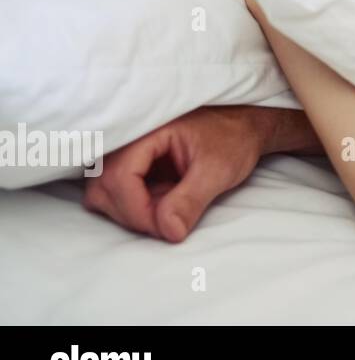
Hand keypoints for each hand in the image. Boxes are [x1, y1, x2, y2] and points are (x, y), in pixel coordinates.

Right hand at [82, 106, 273, 242]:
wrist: (245, 127)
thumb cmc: (234, 138)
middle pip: (103, 187)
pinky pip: (118, 194)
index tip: (166, 228)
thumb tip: (168, 232)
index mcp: (149, 130)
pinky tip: (166, 202)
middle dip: (132, 213)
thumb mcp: (219, 169)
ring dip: (133, 211)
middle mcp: (130, 139)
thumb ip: (190, 200)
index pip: (118, 177)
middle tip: (169, 221)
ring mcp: (129, 153)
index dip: (136, 210)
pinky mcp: (134, 166)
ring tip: (170, 207)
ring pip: (105, 193)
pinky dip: (138, 207)